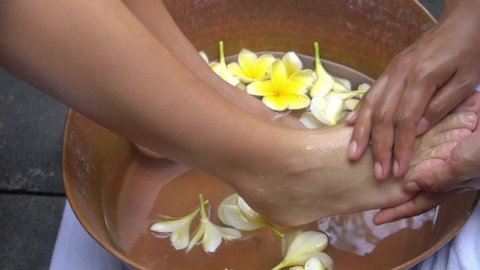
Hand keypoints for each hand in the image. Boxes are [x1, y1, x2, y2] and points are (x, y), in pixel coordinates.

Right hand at [347, 1, 479, 179]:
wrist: (462, 20)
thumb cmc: (469, 49)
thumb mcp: (466, 80)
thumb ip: (441, 105)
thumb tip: (417, 130)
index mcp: (422, 77)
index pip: (405, 120)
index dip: (399, 147)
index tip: (397, 169)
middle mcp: (400, 74)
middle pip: (383, 116)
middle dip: (378, 147)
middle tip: (377, 172)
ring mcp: (391, 71)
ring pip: (370, 105)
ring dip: (360, 133)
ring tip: (353, 153)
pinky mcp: (389, 69)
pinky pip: (370, 93)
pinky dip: (359, 111)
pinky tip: (349, 125)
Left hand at [373, 93, 479, 223]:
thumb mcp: (466, 165)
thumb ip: (439, 178)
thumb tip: (408, 188)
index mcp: (451, 180)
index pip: (419, 201)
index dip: (398, 211)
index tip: (376, 218)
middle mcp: (445, 165)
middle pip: (413, 181)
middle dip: (391, 187)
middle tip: (366, 189)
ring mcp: (445, 146)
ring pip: (413, 158)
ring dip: (394, 159)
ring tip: (371, 161)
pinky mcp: (444, 127)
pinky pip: (420, 135)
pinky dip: (404, 136)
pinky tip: (389, 133)